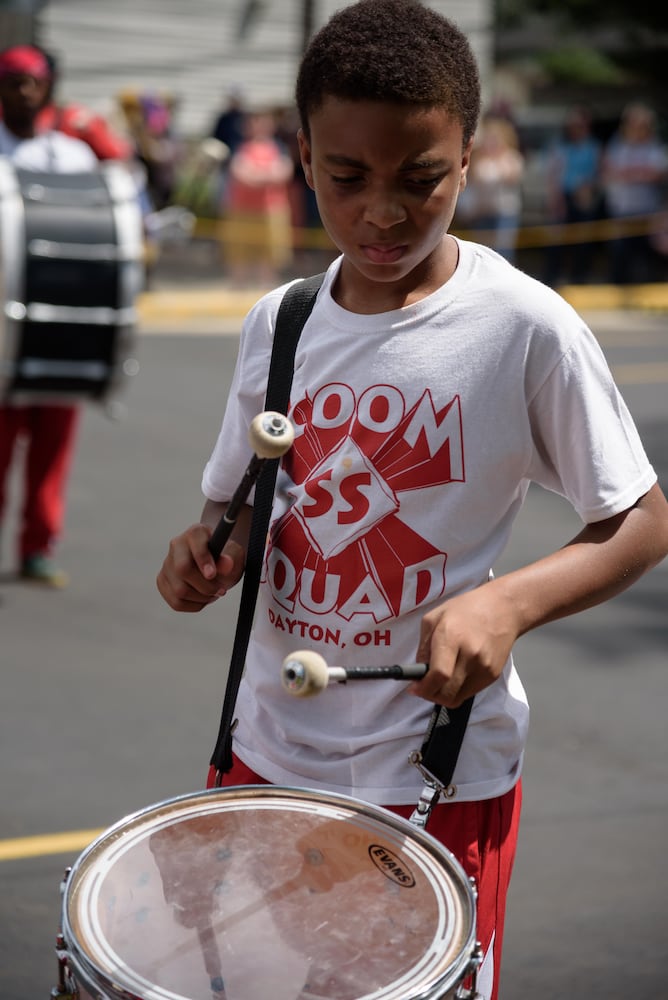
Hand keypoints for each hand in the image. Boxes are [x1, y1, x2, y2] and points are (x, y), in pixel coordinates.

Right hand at [156, 523, 245, 612]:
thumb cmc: (224, 556)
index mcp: (196, 533)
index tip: (212, 575)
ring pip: (179, 591)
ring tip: (213, 593)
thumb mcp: (233, 554)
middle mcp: (177, 545)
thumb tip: (226, 564)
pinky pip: (176, 603)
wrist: (215, 563)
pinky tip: (203, 598)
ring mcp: (166, 564)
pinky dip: (194, 605)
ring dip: (202, 598)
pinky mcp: (162, 581)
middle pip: (182, 570)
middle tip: (221, 590)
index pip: (195, 547)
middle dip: (205, 586)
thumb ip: (230, 558)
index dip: (203, 561)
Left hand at [411, 582, 520, 706]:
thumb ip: (422, 648)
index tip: (415, 688)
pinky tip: (456, 674)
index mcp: (452, 636)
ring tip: (440, 679)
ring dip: (444, 694)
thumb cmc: (466, 609)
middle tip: (424, 686)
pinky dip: (458, 689)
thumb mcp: (433, 618)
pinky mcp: (493, 675)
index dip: (423, 688)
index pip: (438, 675)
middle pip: (447, 693)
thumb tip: (418, 673)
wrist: (503, 609)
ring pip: (458, 698)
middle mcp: (470, 654)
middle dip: (430, 695)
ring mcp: (484, 667)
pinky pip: (469, 693)